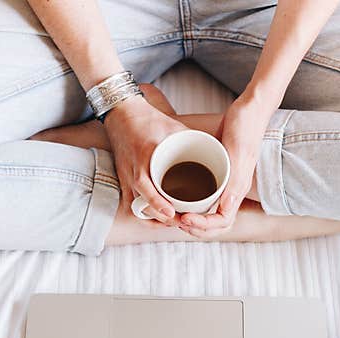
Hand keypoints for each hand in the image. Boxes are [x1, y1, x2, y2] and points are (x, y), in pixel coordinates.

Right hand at [103, 94, 188, 224]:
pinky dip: (144, 214)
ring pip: (136, 208)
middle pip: (142, 205)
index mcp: (144, 157)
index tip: (172, 214)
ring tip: (172, 222)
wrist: (122, 113)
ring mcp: (126, 177)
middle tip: (181, 222)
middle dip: (161, 218)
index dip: (158, 205)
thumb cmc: (150, 120)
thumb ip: (193, 140)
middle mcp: (133, 170)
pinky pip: (131, 204)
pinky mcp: (123, 180)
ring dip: (153, 219)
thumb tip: (217, 152)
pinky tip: (157, 218)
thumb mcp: (175, 127)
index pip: (146, 187)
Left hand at [178, 95, 272, 237]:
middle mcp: (233, 189)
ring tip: (178, 215)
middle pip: (217, 223)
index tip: (184, 218)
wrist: (250, 108)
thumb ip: (235, 181)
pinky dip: (195, 203)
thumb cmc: (246, 126)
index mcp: (238, 188)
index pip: (222, 221)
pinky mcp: (221, 172)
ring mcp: (227, 182)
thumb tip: (226, 208)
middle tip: (177, 222)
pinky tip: (180, 198)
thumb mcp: (239, 152)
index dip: (202, 225)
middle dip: (197, 228)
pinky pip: (208, 196)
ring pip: (212, 212)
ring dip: (196, 219)